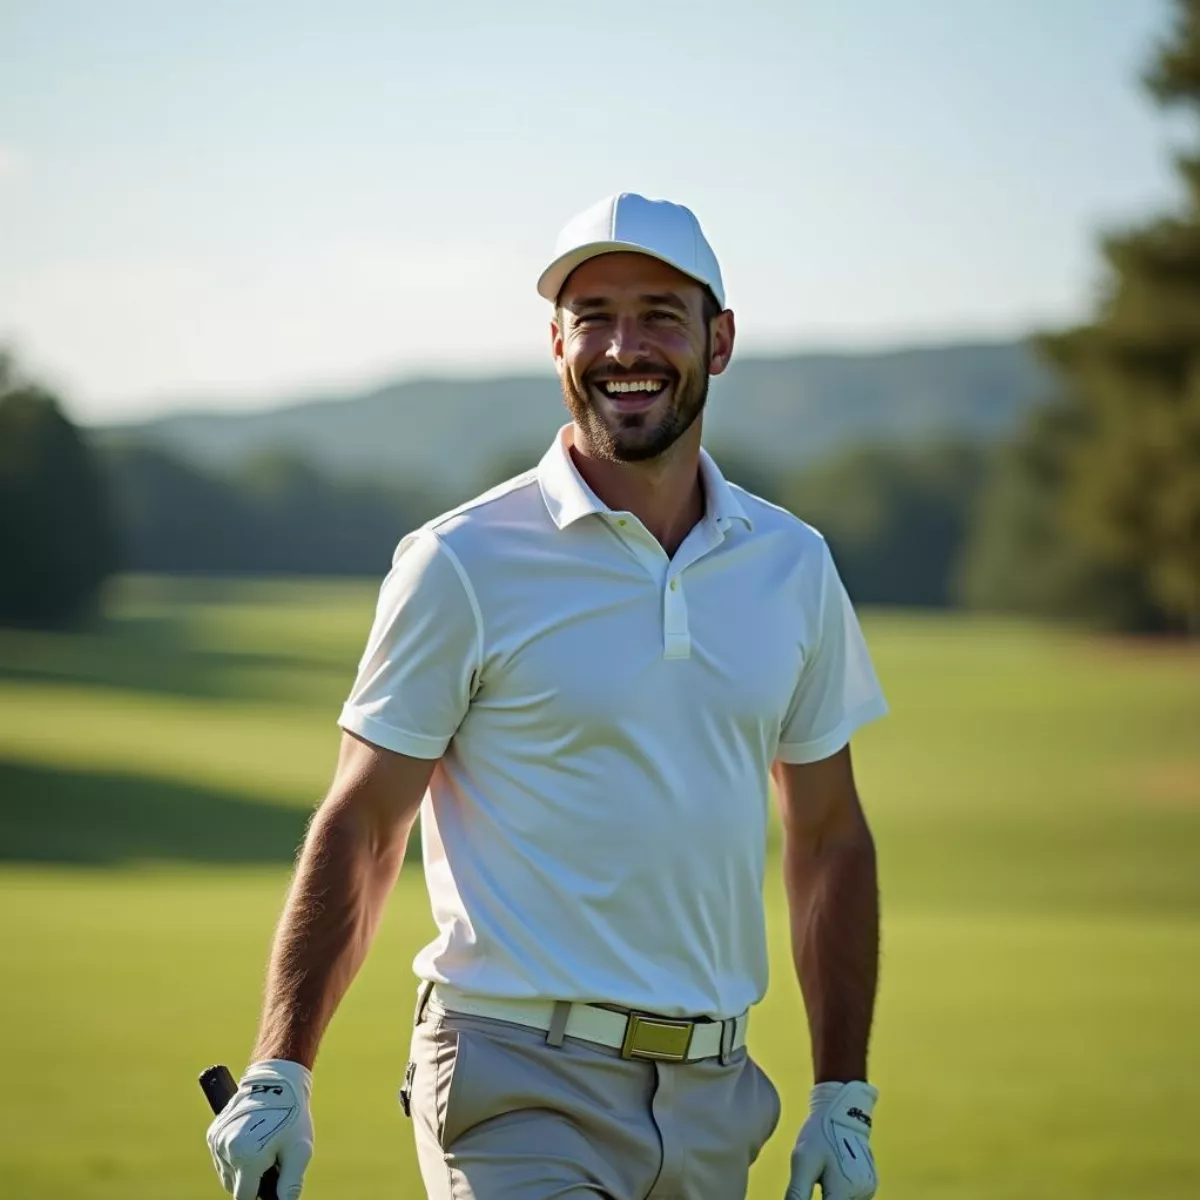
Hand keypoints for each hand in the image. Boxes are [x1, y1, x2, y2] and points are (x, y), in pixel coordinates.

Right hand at [206, 1060, 313, 1199]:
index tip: (267, 1190)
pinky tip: (250, 1140)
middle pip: (235, 1186)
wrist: (276, 1080)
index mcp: (247, 1157)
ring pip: (227, 1173)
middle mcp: (227, 1150)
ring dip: (241, 1169)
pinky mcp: (212, 1133)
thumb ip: (291, 1184)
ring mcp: (217, 1141)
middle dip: (251, 1181)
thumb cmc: (292, 1115)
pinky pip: (221, 1158)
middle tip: (271, 1160)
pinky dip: (233, 1157)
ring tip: (262, 1146)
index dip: (258, 1196)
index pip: (244, 1197)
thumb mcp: (299, 1150)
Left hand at [785, 1080, 877, 1199]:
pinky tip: (831, 1174)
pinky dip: (839, 1192)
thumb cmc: (821, 1134)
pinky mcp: (869, 1185)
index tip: (803, 1194)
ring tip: (822, 1174)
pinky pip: (850, 1196)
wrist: (843, 1110)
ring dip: (830, 1196)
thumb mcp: (802, 1161)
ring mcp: (867, 1190)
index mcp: (844, 1191)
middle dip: (821, 1198)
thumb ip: (797, 1193)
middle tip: (813, 1179)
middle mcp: (861, 1194)